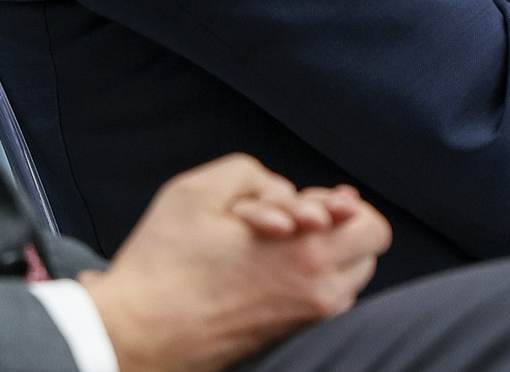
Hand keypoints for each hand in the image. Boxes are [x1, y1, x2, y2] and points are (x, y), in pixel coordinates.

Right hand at [79, 154, 391, 371]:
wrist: (139, 334)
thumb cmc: (164, 264)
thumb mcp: (197, 190)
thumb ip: (251, 172)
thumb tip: (281, 189)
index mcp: (304, 254)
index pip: (371, 227)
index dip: (344, 205)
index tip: (307, 204)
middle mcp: (316, 292)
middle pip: (368, 253)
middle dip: (340, 227)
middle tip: (295, 219)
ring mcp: (304, 321)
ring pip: (348, 280)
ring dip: (327, 255)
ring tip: (278, 244)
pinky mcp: (288, 337)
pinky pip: (323, 302)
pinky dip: (309, 280)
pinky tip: (266, 269)